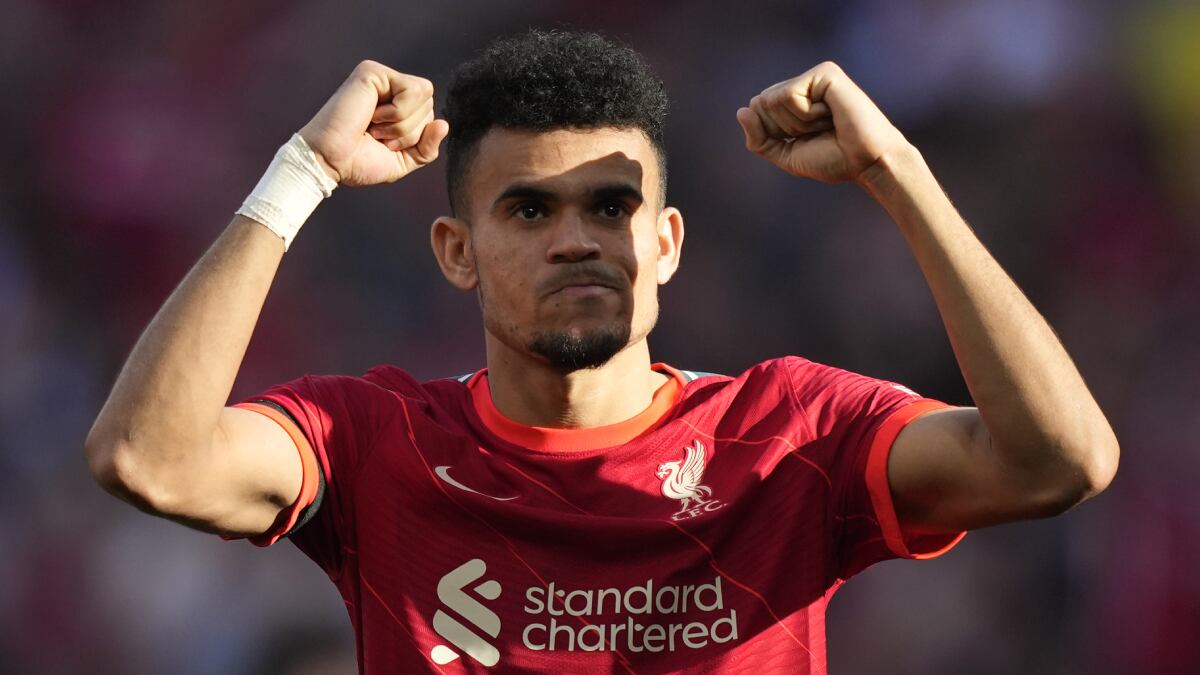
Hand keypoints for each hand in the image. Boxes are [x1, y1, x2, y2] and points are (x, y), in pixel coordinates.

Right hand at [298, 60, 448, 186]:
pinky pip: (412, 90)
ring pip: (424, 95)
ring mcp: (381, 77)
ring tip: (374, 127)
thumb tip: (444, 124)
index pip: (431, 116)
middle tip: (378, 136)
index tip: (385, 145)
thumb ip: (427, 146)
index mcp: (397, 106)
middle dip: (410, 131)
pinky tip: (372, 116)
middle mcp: (390, 88)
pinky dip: (397, 113)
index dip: (416, 138)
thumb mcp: (404, 159)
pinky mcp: (372, 72)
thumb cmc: (359, 162)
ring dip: (402, 123)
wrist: (330, 163)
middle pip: (430, 104)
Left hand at [736, 62, 910, 183]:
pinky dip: (806, 114)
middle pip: (760, 103)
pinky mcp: (825, 73)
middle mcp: (803, 84)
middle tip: (818, 132)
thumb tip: (742, 111)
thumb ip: (759, 139)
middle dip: (784, 128)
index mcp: (794, 102)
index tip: (805, 139)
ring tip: (827, 123)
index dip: (772, 133)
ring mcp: (814, 77)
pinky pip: (789, 95)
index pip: (755, 110)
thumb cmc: (833, 159)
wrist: (866, 162)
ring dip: (798, 122)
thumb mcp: (786, 155)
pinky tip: (831, 114)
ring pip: (772, 99)